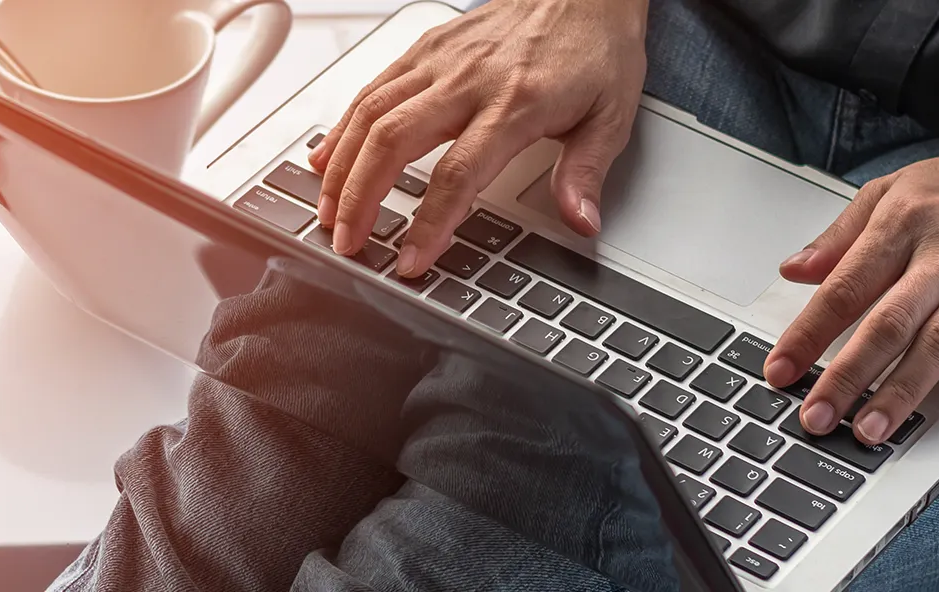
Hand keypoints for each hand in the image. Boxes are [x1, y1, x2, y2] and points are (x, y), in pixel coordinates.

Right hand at [307, 0, 647, 276]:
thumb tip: (581, 223)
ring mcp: (439, 60)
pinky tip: (327, 159)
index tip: (411, 259)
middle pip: (394, 142)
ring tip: (328, 212)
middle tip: (347, 242)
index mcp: (516, 102)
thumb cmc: (594, 48)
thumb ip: (586, 172)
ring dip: (341, 168)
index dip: (429, 222)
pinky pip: (371, 89)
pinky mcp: (424, 48)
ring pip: (371, 114)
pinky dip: (342, 127)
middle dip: (361, 198)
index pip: (459, 173)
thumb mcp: (611, 114)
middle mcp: (469, 79)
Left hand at [764, 138, 938, 444]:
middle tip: (816, 416)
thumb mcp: (894, 190)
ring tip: (873, 430)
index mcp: (901, 224)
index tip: (778, 371)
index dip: (808, 333)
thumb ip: (840, 235)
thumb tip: (792, 270)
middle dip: (847, 375)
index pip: (844, 287)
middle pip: (889, 322)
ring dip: (906, 389)